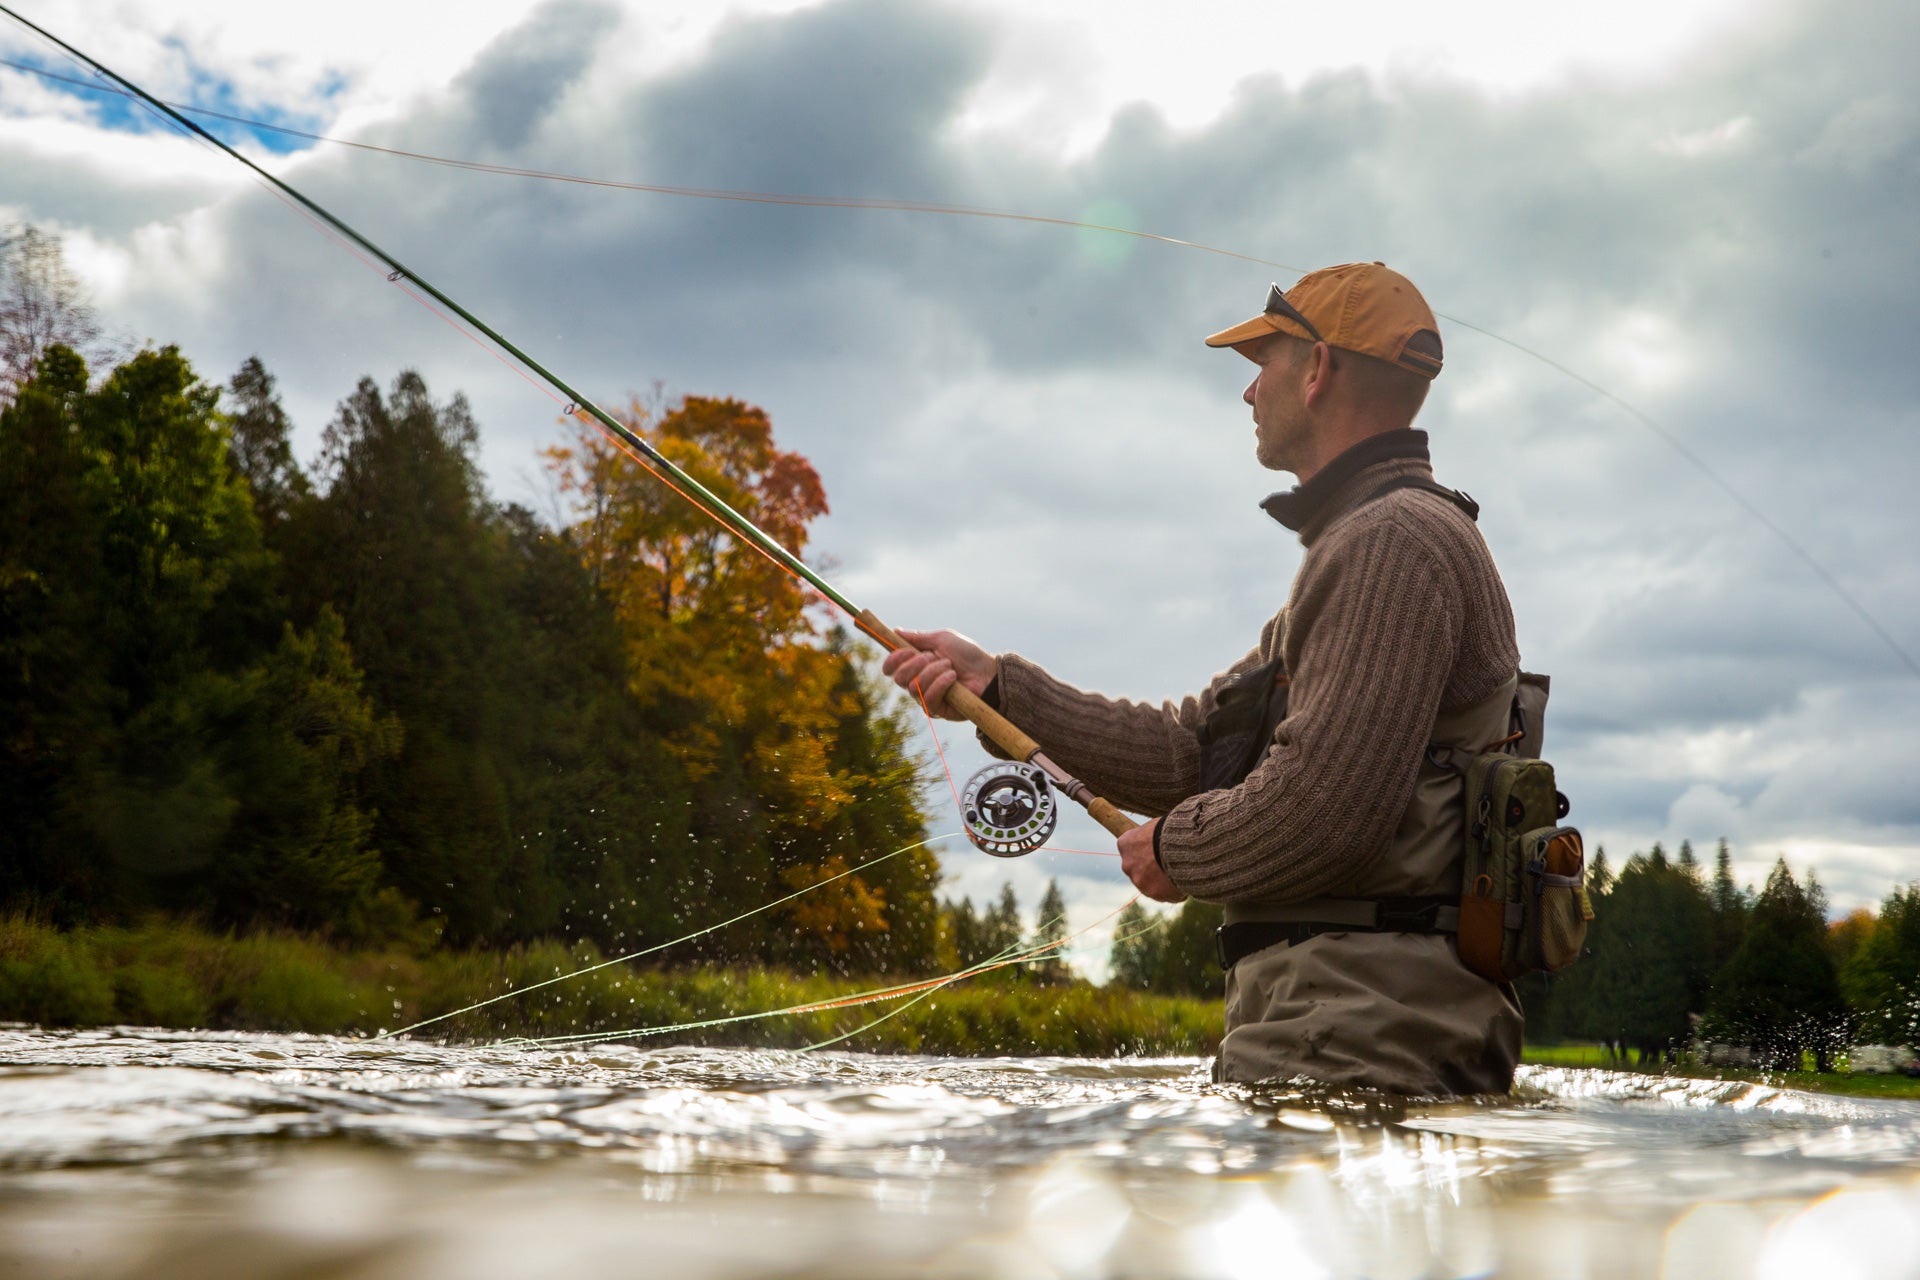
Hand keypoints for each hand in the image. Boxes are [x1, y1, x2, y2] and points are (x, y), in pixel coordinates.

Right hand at [880, 628, 998, 719]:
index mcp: (915, 665)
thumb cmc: (967, 655)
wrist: (988, 672)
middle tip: (933, 656)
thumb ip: (918, 637)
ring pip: (914, 687)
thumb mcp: (942, 639)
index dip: (893, 659)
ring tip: (951, 667)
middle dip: (916, 663)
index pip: (891, 668)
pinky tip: (953, 678)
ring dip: (934, 671)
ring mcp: (925, 697)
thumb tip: (895, 630)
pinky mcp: (937, 710)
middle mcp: (917, 682)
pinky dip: (941, 683)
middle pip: (899, 678)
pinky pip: (927, 698)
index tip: (905, 650)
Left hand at [1118, 818, 1185, 902]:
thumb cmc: (1172, 829)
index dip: (1145, 849)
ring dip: (1162, 880)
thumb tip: (1157, 838)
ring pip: (1151, 884)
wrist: (1184, 845)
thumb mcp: (1156, 826)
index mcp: (1125, 844)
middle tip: (1170, 861)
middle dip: (1151, 867)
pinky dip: (1174, 889)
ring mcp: (1141, 882)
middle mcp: (1128, 865)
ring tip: (1181, 870)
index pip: (1130, 849)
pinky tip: (1186, 879)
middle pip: (1138, 869)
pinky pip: (1166, 894)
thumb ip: (1151, 836)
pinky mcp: (1156, 894)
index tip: (1156, 848)